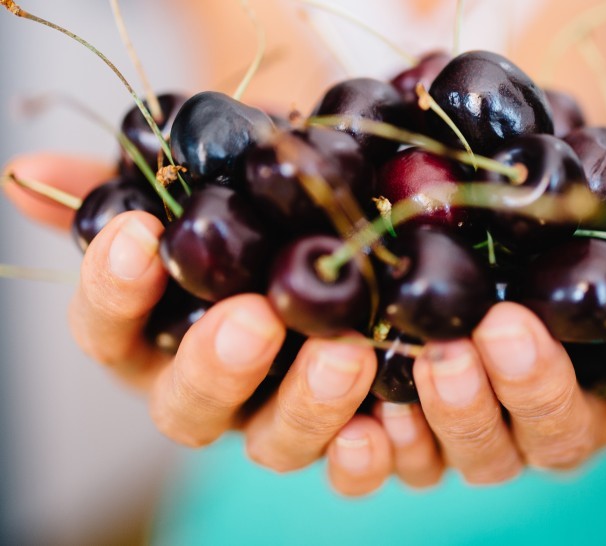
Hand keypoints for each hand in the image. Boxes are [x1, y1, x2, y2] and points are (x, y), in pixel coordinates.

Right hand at [3, 153, 429, 496]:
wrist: (347, 213)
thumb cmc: (261, 198)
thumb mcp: (205, 179)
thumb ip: (125, 187)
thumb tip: (27, 176)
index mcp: (158, 337)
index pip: (108, 331)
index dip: (113, 292)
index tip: (138, 235)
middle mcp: (215, 389)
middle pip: (189, 407)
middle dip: (217, 366)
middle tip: (254, 317)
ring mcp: (280, 419)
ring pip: (277, 444)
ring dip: (309, 408)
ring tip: (346, 354)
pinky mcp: (350, 433)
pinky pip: (355, 465)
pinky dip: (374, 451)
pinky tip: (394, 419)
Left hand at [368, 232, 605, 482]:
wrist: (459, 260)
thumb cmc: (551, 252)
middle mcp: (554, 425)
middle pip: (562, 431)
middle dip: (538, 385)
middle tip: (509, 329)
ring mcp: (482, 440)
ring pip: (481, 453)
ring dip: (459, 411)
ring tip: (440, 353)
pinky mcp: (411, 441)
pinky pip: (398, 465)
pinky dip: (384, 451)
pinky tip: (371, 415)